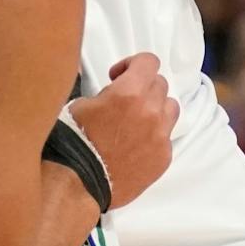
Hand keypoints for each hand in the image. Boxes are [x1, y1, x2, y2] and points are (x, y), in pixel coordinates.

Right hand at [65, 53, 176, 208]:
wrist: (78, 183)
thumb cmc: (74, 143)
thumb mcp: (82, 103)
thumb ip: (108, 90)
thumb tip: (115, 87)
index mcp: (129, 92)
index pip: (149, 62)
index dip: (133, 65)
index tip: (121, 76)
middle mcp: (150, 111)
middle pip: (160, 84)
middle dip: (143, 88)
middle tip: (125, 102)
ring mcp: (160, 135)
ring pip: (170, 108)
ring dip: (155, 109)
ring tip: (136, 122)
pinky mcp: (164, 157)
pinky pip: (167, 137)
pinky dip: (154, 136)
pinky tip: (135, 146)